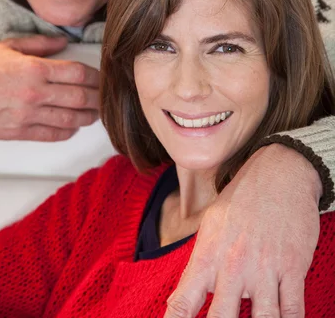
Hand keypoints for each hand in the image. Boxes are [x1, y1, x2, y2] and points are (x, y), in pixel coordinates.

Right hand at [0, 35, 99, 140]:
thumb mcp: (11, 45)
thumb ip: (41, 44)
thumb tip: (64, 42)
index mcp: (34, 68)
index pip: (78, 74)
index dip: (96, 77)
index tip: (101, 79)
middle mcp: (34, 92)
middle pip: (80, 97)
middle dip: (98, 98)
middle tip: (105, 98)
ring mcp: (27, 115)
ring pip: (69, 119)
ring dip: (87, 117)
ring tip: (94, 114)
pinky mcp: (18, 131)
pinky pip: (51, 134)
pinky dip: (67, 131)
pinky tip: (73, 126)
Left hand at [165, 144, 321, 317]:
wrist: (279, 172)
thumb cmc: (242, 198)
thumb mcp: (211, 224)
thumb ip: (203, 262)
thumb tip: (194, 294)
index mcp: (208, 254)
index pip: (183, 302)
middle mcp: (233, 265)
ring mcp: (264, 268)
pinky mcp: (292, 267)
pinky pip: (292, 311)